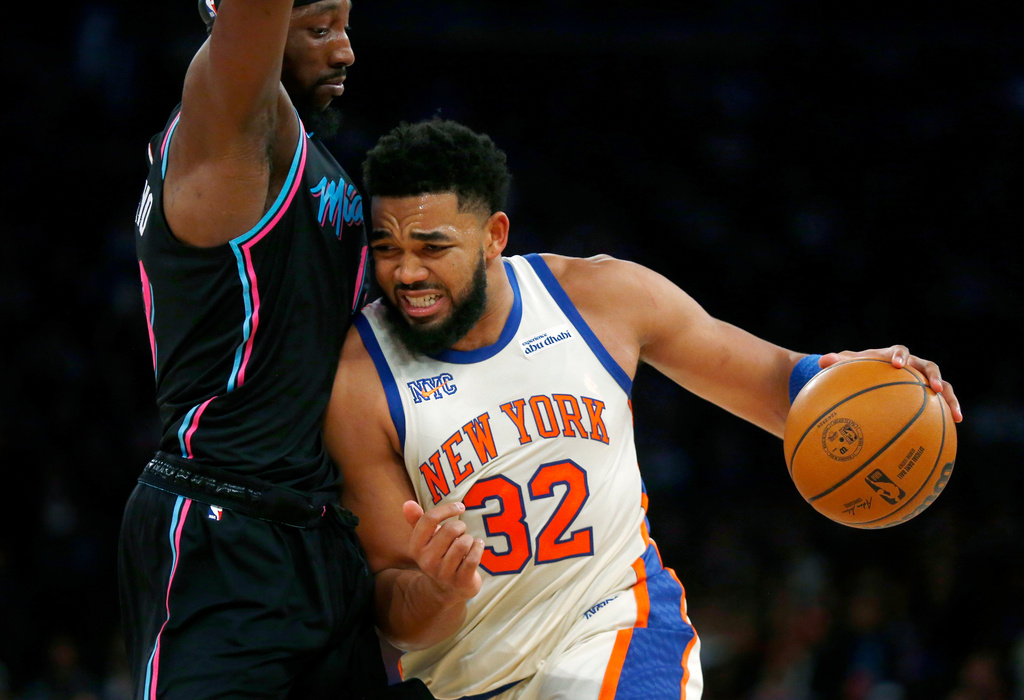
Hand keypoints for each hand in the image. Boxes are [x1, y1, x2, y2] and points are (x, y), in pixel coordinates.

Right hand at [403, 500, 483, 602]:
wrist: (445, 589)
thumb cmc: (438, 554)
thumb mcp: (426, 539)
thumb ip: (417, 520)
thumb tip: (407, 503)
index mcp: (416, 547)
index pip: (429, 519)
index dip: (447, 509)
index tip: (460, 507)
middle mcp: (427, 561)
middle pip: (450, 529)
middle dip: (461, 527)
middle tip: (461, 533)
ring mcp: (444, 573)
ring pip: (463, 543)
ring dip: (470, 539)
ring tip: (467, 543)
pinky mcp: (460, 581)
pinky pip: (473, 557)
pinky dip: (479, 548)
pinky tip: (477, 547)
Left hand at [820, 345, 962, 422]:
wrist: (868, 376)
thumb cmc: (856, 369)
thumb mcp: (846, 365)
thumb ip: (836, 362)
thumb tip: (821, 360)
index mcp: (892, 355)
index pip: (900, 350)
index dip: (899, 355)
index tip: (896, 364)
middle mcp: (913, 366)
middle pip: (929, 367)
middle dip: (933, 377)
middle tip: (933, 388)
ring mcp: (922, 381)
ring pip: (942, 387)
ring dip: (950, 400)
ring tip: (956, 416)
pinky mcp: (927, 397)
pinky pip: (939, 406)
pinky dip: (945, 417)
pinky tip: (951, 432)